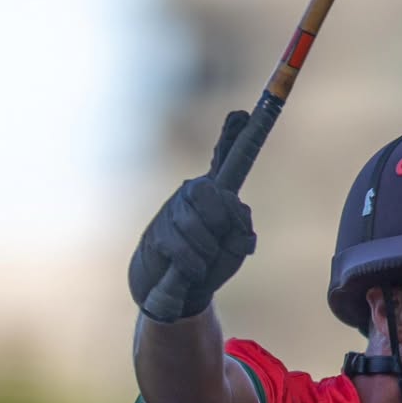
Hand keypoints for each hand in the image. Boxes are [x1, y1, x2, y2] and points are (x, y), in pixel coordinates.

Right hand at [128, 110, 256, 320]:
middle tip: (217, 240)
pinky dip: (194, 265)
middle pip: (211, 193)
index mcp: (216, 193)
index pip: (224, 158)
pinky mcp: (159, 233)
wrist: (178, 289)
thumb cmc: (210, 262)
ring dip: (207, 251)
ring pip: (198, 225)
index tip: (241, 113)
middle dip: (220, 221)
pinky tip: (193, 270)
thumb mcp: (236, 246)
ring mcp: (174, 211)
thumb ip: (242, 226)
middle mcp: (194, 193)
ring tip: (204, 260)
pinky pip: (184, 248)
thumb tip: (234, 206)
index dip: (232, 136)